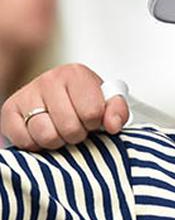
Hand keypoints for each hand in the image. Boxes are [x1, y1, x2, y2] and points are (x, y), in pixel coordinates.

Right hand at [0, 64, 128, 150]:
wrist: (57, 101)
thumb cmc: (84, 103)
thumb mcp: (107, 103)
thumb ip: (118, 112)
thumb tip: (112, 126)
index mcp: (76, 74)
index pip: (92, 113)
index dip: (95, 124)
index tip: (92, 121)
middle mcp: (49, 79)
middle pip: (69, 127)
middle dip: (77, 135)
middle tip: (76, 129)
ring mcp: (26, 94)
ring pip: (46, 135)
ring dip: (57, 142)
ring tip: (60, 132)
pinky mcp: (9, 110)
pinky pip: (24, 140)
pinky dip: (36, 145)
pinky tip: (42, 134)